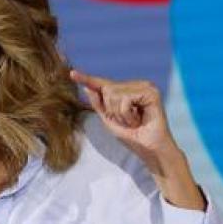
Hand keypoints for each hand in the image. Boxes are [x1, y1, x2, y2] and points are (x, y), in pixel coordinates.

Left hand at [71, 70, 203, 209]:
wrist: (150, 150)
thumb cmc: (132, 136)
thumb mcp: (109, 120)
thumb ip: (99, 104)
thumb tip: (87, 87)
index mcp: (127, 90)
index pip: (103, 84)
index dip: (87, 79)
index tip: (71, 73)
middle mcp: (137, 85)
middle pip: (106, 89)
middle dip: (112, 111)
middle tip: (128, 121)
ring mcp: (145, 87)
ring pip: (113, 93)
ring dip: (120, 114)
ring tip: (134, 122)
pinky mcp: (152, 92)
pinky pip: (125, 100)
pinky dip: (127, 114)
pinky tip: (139, 120)